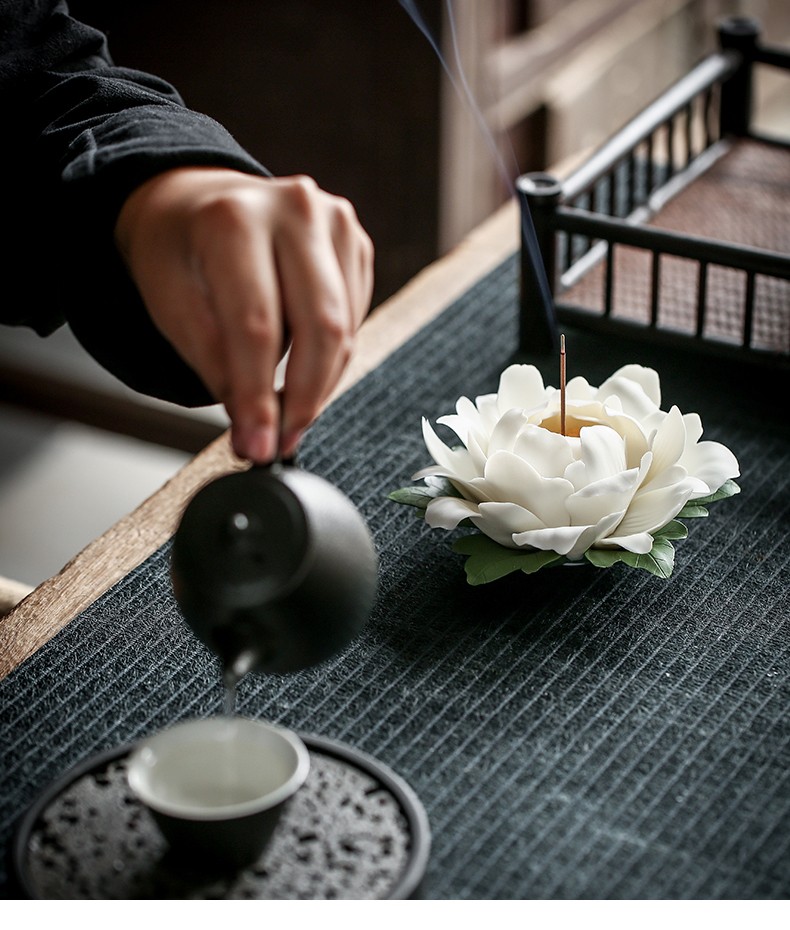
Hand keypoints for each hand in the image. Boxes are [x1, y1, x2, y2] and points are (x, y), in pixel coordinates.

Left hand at [114, 167, 373, 461]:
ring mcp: (334, 220)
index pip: (257, 327)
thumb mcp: (173, 308)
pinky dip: (330, 357)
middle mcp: (293, 209)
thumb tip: (257, 432)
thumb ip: (217, 369)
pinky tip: (302, 369)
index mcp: (233, 219)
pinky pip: (354, 318)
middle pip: (319, 328)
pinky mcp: (355, 241)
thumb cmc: (179, 253)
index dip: (261, 396)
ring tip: (287, 414)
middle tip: (281, 441)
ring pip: (344, 329)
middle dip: (303, 399)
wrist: (196, 201)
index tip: (258, 446)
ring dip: (319, 384)